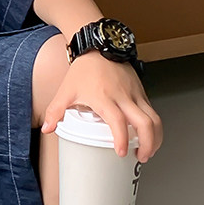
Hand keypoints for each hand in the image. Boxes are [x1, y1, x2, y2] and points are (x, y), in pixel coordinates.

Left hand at [40, 52, 162, 162]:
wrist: (98, 47)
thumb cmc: (84, 69)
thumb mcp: (66, 91)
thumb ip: (55, 111)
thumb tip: (48, 129)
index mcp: (104, 98)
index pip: (118, 121)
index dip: (122, 139)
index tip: (121, 153)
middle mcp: (124, 97)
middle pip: (145, 123)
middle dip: (148, 144)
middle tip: (141, 157)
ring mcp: (135, 94)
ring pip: (154, 118)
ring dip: (155, 137)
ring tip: (148, 150)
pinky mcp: (141, 92)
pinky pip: (153, 111)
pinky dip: (154, 126)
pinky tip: (147, 134)